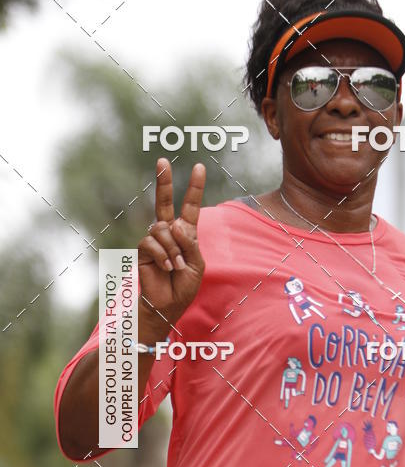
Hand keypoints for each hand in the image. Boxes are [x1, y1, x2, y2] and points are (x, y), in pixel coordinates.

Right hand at [138, 159, 205, 334]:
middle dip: (164, 181)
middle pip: (164, 202)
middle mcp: (168, 233)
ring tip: (176, 266)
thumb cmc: (183, 286)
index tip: (199, 167)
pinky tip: (167, 268)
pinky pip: (152, 242)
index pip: (190, 206)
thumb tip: (173, 224)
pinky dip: (163, 255)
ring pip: (162, 228)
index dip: (194, 188)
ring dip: (173, 248)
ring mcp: (154, 241)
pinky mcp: (142, 250)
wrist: (167, 305)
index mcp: (186, 234)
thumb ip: (189, 243)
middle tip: (162, 161)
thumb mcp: (197, 264)